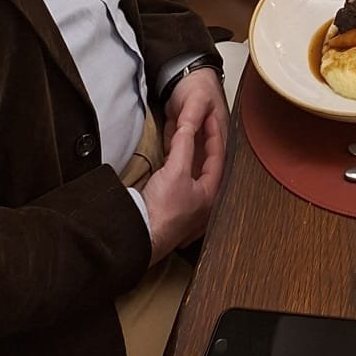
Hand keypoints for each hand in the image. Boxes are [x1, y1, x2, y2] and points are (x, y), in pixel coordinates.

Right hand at [142, 72, 226, 262]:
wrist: (137, 237)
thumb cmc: (160, 212)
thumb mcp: (175, 171)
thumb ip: (183, 146)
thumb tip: (187, 126)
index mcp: (211, 196)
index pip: (218, 157)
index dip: (214, 135)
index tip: (211, 118)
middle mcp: (204, 206)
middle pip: (209, 168)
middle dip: (207, 147)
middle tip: (204, 128)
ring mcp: (188, 213)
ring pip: (196, 178)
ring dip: (194, 159)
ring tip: (190, 142)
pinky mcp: (173, 216)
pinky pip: (184, 187)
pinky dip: (183, 171)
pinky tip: (176, 167)